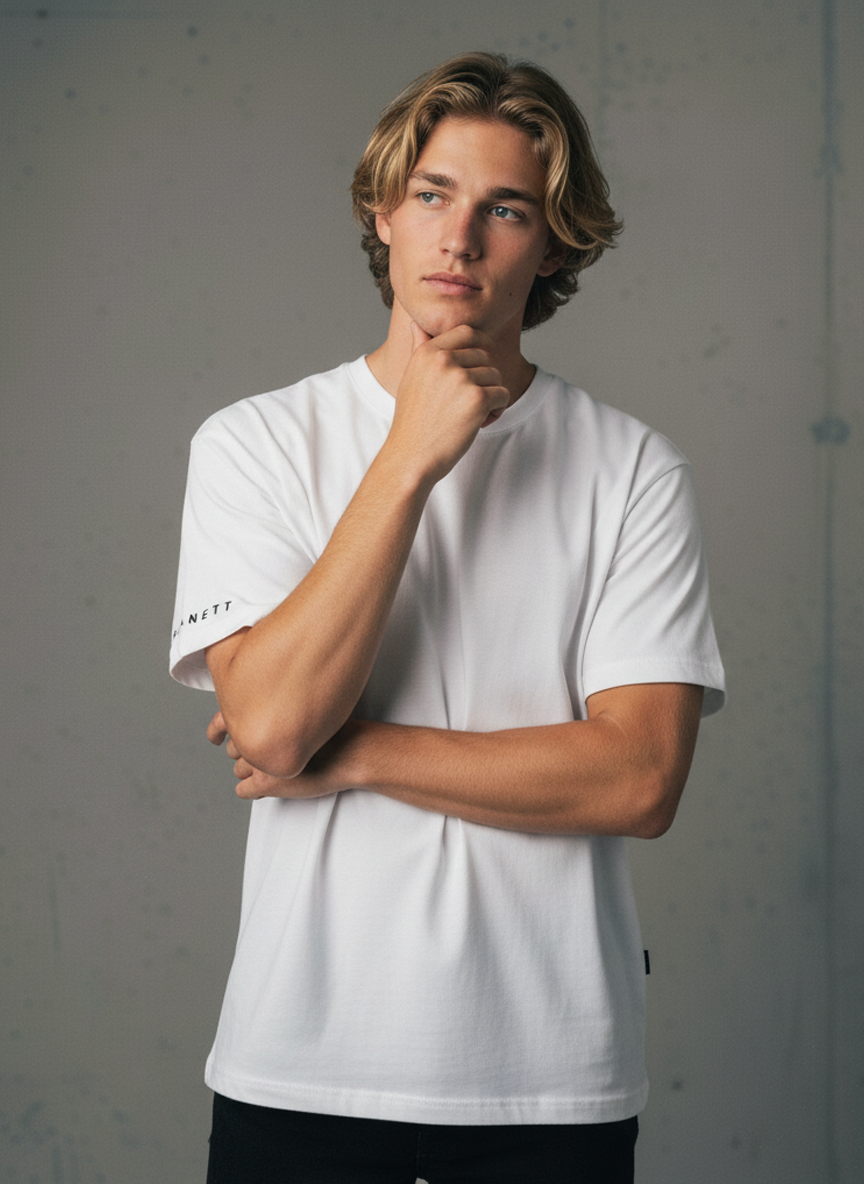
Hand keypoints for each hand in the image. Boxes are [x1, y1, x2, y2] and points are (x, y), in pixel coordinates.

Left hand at [206, 711, 362, 800]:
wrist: (353, 751)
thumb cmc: (335, 731)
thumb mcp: (303, 708)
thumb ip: (277, 711)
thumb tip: (258, 717)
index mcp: (262, 712)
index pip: (224, 721)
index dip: (221, 728)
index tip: (218, 735)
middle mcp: (255, 733)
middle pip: (233, 749)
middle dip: (247, 753)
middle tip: (269, 756)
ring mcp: (258, 759)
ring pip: (238, 771)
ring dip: (252, 773)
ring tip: (277, 771)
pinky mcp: (265, 782)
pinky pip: (243, 791)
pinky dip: (253, 791)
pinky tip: (269, 787)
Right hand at [385, 322, 509, 484]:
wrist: (410, 457)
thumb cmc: (412, 422)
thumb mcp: (410, 378)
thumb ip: (419, 348)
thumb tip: (416, 324)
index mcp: (427, 352)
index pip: (467, 332)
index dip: (482, 344)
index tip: (483, 362)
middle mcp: (443, 360)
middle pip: (485, 356)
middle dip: (484, 378)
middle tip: (469, 404)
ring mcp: (460, 378)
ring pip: (496, 376)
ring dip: (491, 397)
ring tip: (472, 417)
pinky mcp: (476, 398)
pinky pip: (503, 395)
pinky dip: (497, 411)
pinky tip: (479, 424)